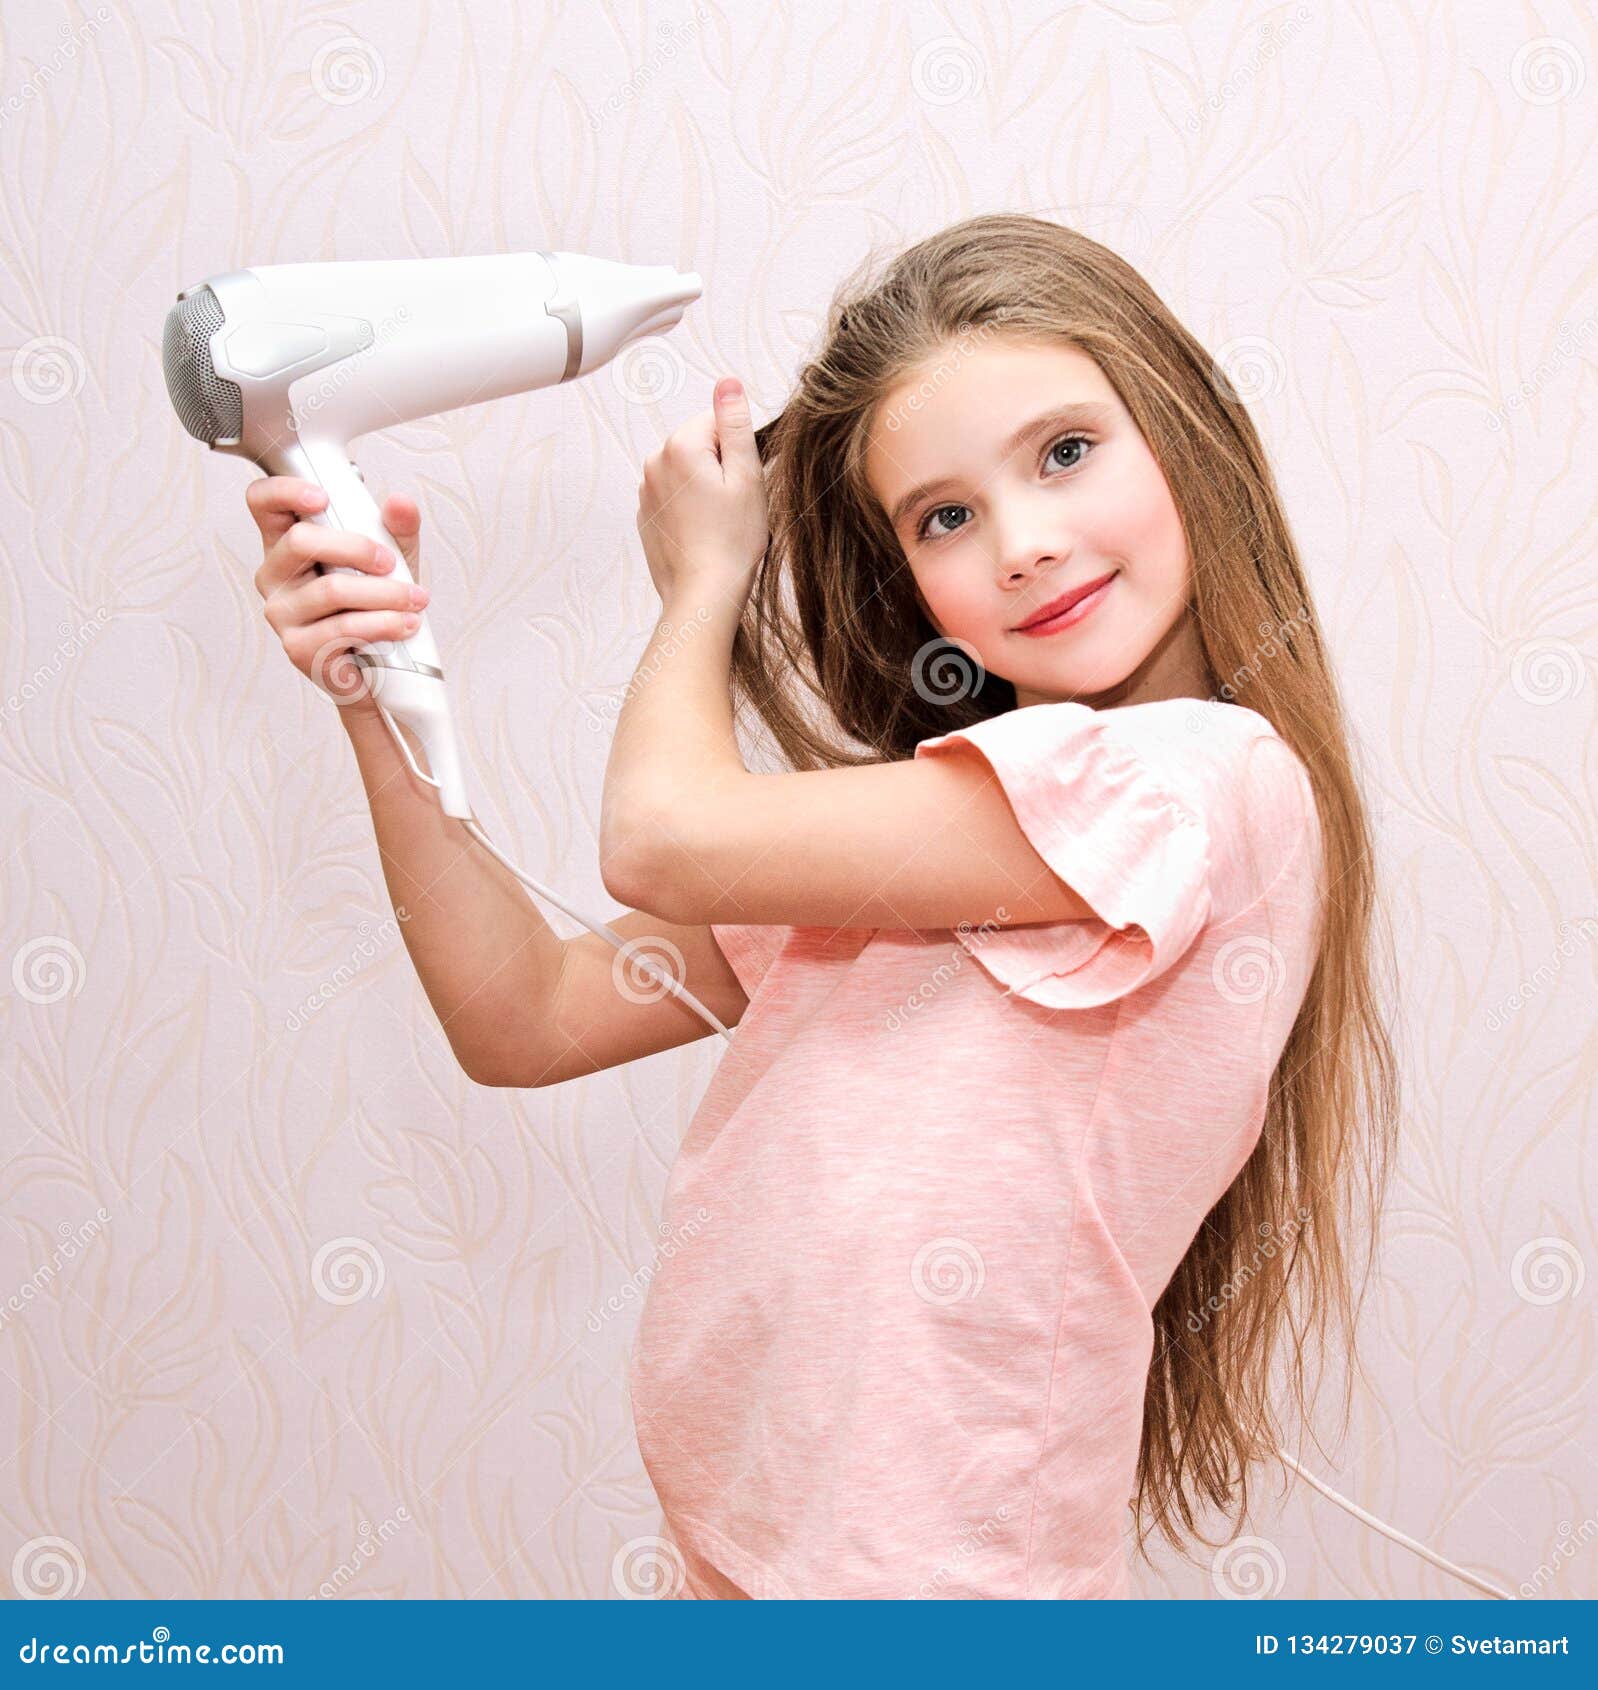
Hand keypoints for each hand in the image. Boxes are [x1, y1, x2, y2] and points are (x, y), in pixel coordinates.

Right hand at [248, 476, 428, 711]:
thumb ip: (397, 529)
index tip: (322, 497)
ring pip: (331, 589)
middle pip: (300, 541)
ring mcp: (282, 613)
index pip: (262, 503)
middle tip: (392, 563)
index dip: (284, 491)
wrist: (382, 669)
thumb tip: (400, 503)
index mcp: (287, 544)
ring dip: (385, 593)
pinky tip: (406, 624)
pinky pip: (343, 628)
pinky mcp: (298, 648)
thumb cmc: (376, 606)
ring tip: (416, 599)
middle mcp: (275, 576)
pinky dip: (383, 624)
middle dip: (357, 548)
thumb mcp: (393, 560)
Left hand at [636, 377, 767, 616]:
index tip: (741, 484)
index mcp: (679, 446)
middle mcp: (654, 463)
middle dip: (720, 469)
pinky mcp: (645, 517)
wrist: (702, 594)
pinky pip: (675, 499)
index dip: (738, 452)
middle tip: (734, 506)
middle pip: (700, 447)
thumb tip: (727, 382)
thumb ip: (735, 423)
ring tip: (719, 524)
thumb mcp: (746, 475)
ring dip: (705, 490)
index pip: (717, 423)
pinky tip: (704, 536)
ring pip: (687, 474)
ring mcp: (645, 492)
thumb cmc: (731, 541)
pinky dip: (690, 511)